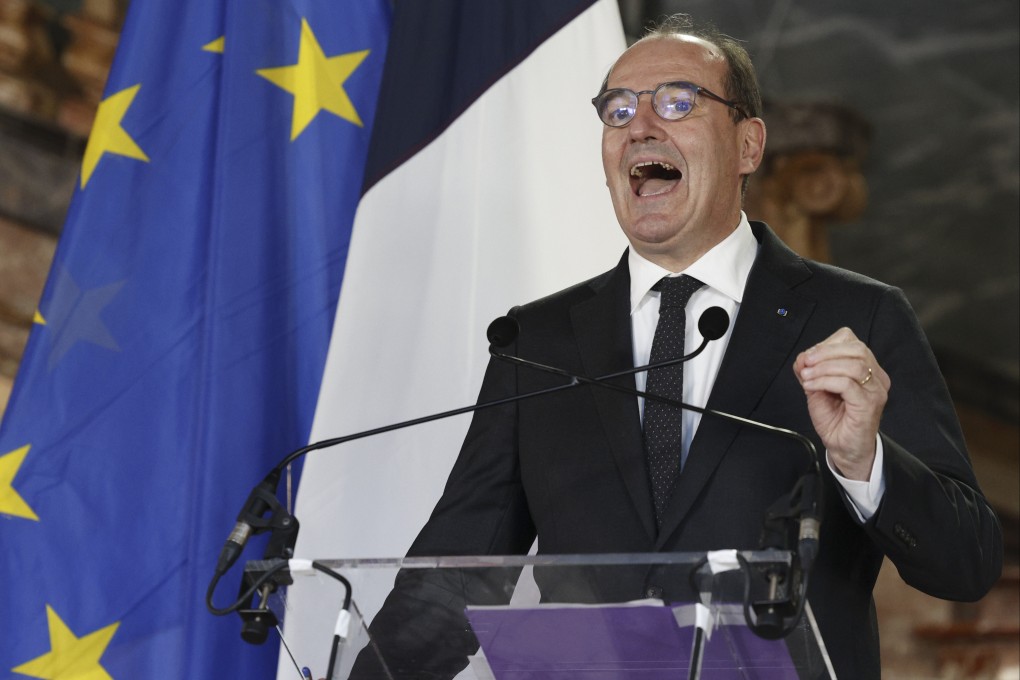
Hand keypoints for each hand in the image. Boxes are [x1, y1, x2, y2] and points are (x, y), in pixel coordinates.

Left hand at [793, 327, 889, 479]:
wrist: (843, 448)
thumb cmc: (835, 420)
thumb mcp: (817, 389)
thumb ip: (810, 371)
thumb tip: (803, 357)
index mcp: (868, 369)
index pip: (852, 342)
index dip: (827, 345)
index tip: (808, 357)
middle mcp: (876, 377)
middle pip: (857, 348)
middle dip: (825, 352)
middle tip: (806, 363)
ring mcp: (875, 390)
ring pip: (853, 365)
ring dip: (823, 368)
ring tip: (807, 377)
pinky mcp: (868, 404)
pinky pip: (847, 384)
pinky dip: (824, 381)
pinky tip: (811, 387)